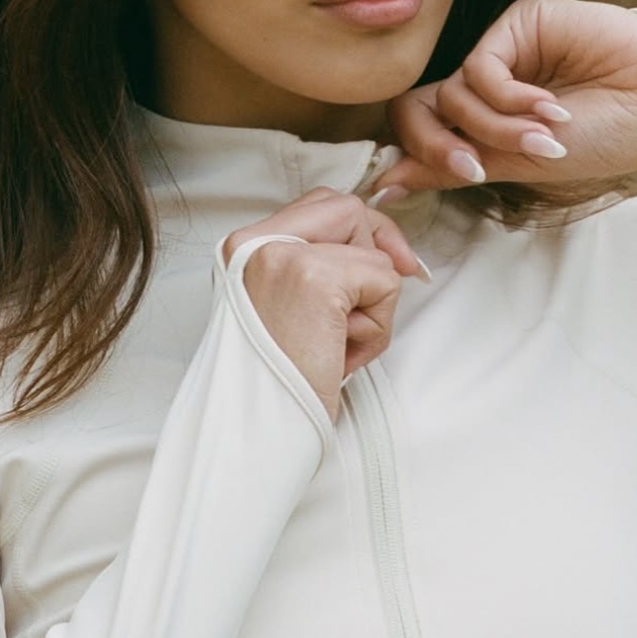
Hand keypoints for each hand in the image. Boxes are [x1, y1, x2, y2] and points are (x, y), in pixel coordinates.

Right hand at [224, 190, 427, 419]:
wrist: (257, 433)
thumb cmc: (278, 383)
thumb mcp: (288, 312)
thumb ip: (321, 268)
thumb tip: (394, 252)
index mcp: (242, 247)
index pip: (322, 203)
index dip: (363, 230)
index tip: (391, 265)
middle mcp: (255, 241)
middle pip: (349, 209)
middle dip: (376, 258)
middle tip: (360, 317)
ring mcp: (283, 254)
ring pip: (373, 252)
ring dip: (373, 308)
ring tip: (335, 347)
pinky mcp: (315, 277)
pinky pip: (384, 282)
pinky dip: (376, 328)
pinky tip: (340, 356)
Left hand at [374, 0, 636, 194]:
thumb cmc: (599, 139)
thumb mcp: (520, 164)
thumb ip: (454, 168)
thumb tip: (385, 185)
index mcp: (480, 120)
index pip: (418, 129)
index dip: (414, 157)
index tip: (413, 185)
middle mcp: (482, 86)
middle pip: (415, 109)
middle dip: (437, 145)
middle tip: (473, 167)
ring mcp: (498, 55)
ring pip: (452, 95)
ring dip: (496, 127)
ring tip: (545, 136)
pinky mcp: (515, 25)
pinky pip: (479, 68)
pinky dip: (509, 98)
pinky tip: (551, 107)